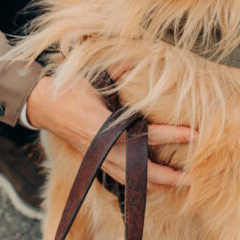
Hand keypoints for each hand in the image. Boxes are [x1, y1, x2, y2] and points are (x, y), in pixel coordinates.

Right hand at [25, 72, 194, 188]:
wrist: (44, 105)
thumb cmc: (70, 88)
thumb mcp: (94, 75)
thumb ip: (119, 69)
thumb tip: (141, 55)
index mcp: (104, 126)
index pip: (145, 135)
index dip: (172, 136)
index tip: (194, 134)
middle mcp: (102, 148)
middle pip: (141, 171)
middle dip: (168, 176)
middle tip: (192, 178)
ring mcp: (97, 159)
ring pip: (131, 181)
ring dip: (156, 183)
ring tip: (178, 183)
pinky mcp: (95, 162)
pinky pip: (120, 179)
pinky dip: (138, 184)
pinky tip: (152, 184)